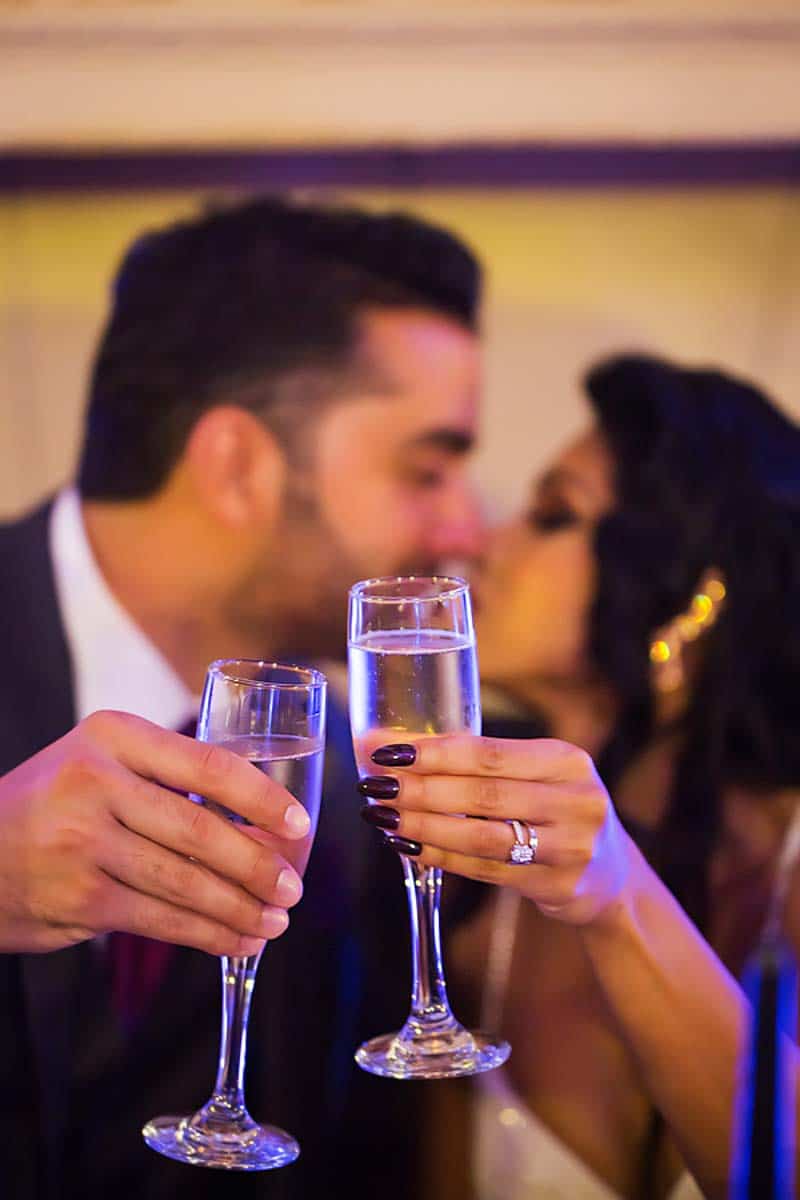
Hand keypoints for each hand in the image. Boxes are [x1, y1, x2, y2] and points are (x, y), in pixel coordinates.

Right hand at [0, 710, 309, 953]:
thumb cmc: (54, 804)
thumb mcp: (99, 761)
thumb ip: (165, 775)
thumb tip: (261, 821)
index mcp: (113, 736)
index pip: (207, 764)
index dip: (261, 797)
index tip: (299, 824)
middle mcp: (96, 782)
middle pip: (200, 829)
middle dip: (258, 864)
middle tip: (293, 888)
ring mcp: (84, 842)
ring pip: (185, 881)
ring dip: (240, 907)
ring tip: (275, 922)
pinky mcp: (79, 899)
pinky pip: (161, 919)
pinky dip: (208, 934)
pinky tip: (238, 940)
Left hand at [360, 735, 632, 924]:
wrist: (612, 876)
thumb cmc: (556, 811)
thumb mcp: (538, 776)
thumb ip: (480, 762)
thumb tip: (396, 745)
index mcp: (567, 760)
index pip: (488, 752)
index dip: (433, 752)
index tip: (384, 750)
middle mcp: (576, 800)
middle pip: (483, 794)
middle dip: (420, 789)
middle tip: (375, 785)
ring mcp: (571, 847)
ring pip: (483, 836)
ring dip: (424, 825)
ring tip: (383, 816)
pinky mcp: (559, 886)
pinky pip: (486, 870)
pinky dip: (442, 857)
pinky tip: (409, 846)